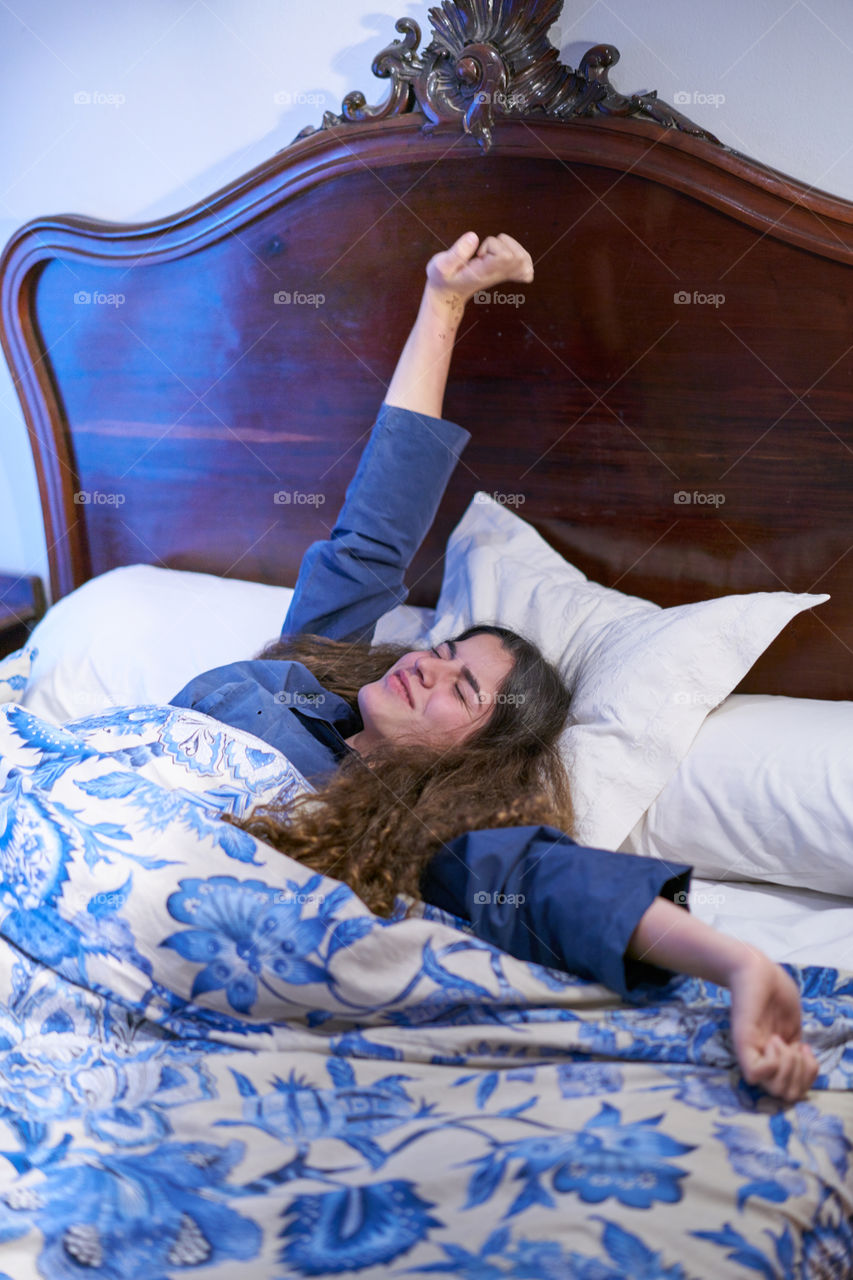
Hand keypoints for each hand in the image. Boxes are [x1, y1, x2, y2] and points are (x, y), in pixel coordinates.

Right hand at [425, 231, 532, 304]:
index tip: (478, 252)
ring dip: (511, 246)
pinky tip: (506, 255)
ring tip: (493, 251)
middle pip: (519, 256)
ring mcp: (504, 276)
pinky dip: (520, 256)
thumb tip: (474, 236)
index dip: (493, 246)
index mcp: (484, 273)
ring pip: (524, 259)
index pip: (505, 256)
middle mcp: (498, 275)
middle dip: (503, 243)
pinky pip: (526, 266)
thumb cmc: (443, 279)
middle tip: (487, 250)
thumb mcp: (440, 266)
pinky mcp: (506, 274)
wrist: (448, 295)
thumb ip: (456, 253)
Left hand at [727, 949, 818, 1101]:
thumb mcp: (793, 1025)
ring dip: (788, 1066)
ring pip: (775, 1089)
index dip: (808, 1076)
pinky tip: (774, 1040)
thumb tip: (801, 1062)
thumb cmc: (775, 991)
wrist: (756, 968)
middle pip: (787, 1096)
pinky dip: (773, 1062)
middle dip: (801, 1075)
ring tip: (781, 1040)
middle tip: (794, 1048)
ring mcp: (751, 1053)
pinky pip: (757, 1074)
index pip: (795, 1091)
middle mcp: (762, 1060)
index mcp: (776, 1058)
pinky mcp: (742, 1042)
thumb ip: (796, 1047)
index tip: (805, 1050)